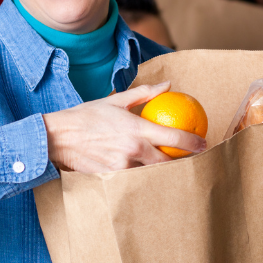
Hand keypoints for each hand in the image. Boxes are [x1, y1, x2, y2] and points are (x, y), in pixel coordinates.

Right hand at [41, 82, 206, 172]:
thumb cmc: (87, 116)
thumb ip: (145, 93)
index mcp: (137, 129)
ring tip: (171, 165)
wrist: (59, 137)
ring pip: (151, 172)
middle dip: (182, 161)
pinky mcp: (113, 177)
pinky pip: (134, 178)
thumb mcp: (117, 100)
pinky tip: (147, 171)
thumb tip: (167, 85)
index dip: (193, 142)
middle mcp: (133, 150)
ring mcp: (123, 167)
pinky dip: (142, 174)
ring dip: (161, 169)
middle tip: (190, 157)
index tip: (203, 143)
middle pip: (168, 162)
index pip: (173, 138)